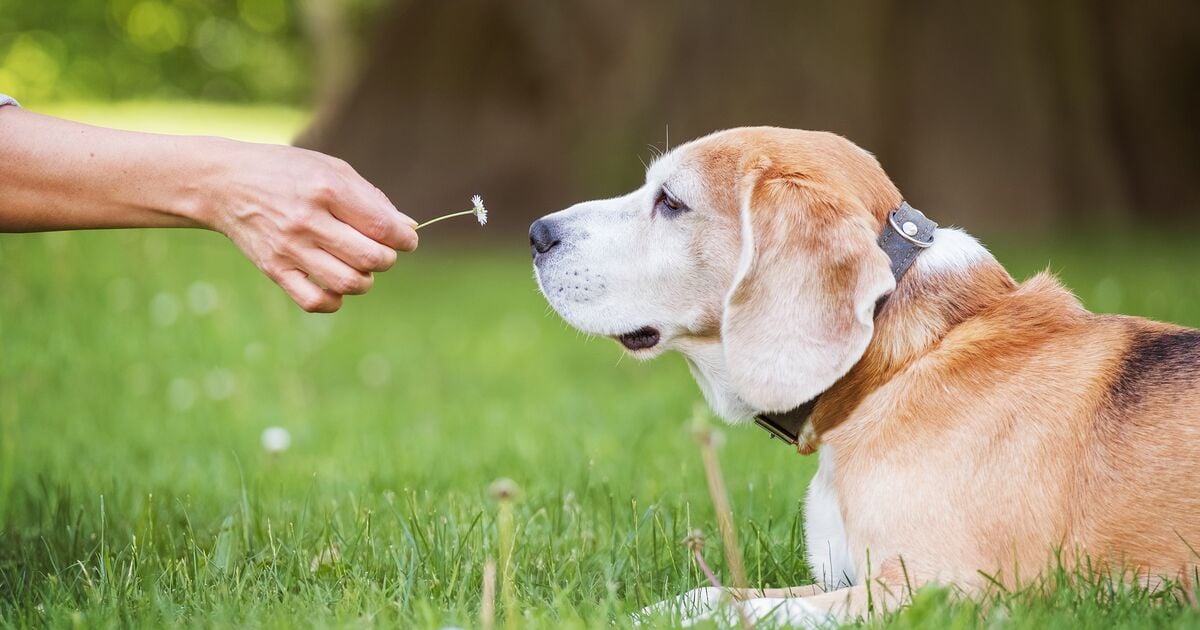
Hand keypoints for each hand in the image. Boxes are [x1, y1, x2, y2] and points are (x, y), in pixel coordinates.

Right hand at [197, 139, 417, 311]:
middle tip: (380, 251)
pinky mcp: (274, 270)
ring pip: (348, 283)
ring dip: (365, 280)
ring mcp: (289, 248)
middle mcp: (308, 220)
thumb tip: (408, 228)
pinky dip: (335, 300)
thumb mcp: (331, 169)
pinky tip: (335, 283)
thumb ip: (372, 199)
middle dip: (387, 258)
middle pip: (371, 258)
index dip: (405, 239)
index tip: (405, 239)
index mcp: (327, 189)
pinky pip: (315, 302)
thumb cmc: (287, 173)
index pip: (383, 227)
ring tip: (358, 266)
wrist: (224, 183)